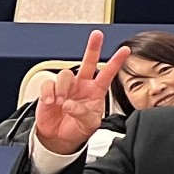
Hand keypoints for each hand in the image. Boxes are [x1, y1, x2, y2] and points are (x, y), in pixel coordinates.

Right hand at [33, 29, 124, 156]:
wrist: (60, 138)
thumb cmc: (78, 129)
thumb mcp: (89, 125)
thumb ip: (82, 114)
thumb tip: (70, 104)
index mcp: (96, 91)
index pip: (108, 73)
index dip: (116, 62)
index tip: (126, 50)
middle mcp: (82, 85)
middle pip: (88, 62)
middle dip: (93, 47)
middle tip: (97, 35)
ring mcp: (66, 87)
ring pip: (65, 75)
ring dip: (63, 89)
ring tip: (61, 103)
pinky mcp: (50, 91)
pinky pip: (48, 85)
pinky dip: (49, 93)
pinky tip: (51, 102)